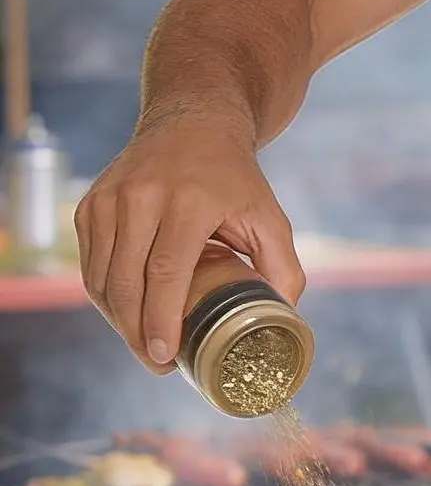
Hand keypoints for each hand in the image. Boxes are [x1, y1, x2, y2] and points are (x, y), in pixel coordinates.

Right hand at [75, 115, 304, 372]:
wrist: (193, 123)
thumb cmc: (235, 178)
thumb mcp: (269, 215)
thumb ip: (283, 266)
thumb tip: (285, 317)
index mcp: (188, 200)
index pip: (164, 272)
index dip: (160, 320)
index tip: (164, 357)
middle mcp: (141, 196)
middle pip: (126, 282)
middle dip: (135, 332)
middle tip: (156, 362)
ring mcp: (109, 198)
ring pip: (101, 278)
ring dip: (118, 320)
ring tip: (143, 343)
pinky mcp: (90, 204)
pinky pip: (90, 264)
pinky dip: (104, 296)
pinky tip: (126, 314)